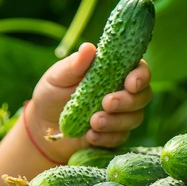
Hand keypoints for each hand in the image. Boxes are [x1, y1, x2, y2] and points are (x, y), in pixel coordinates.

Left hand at [27, 42, 152, 162]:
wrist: (43, 126)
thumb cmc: (53, 94)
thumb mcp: (58, 77)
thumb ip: (74, 65)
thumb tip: (89, 48)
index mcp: (114, 72)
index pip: (140, 70)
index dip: (141, 76)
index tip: (130, 83)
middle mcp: (123, 92)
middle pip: (144, 96)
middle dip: (128, 101)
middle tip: (106, 103)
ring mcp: (122, 115)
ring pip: (135, 118)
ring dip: (116, 121)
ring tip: (93, 123)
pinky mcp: (115, 135)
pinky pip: (121, 138)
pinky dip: (107, 138)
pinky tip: (90, 136)